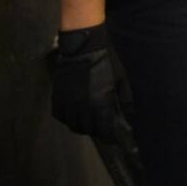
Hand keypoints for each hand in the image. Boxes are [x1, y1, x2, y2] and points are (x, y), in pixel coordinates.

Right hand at [51, 24, 119, 142]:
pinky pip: (60, 115)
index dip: (110, 137)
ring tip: (90, 123)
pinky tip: (75, 115)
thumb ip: (125, 100)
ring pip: (73, 125)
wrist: (83, 46)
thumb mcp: (121, 80)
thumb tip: (129, 115)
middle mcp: (82, 106)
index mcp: (100, 102)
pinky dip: (67, 119)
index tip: (114, 139)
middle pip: (88, 129)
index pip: (104, 129)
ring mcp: (68, 102)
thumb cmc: (106, 62)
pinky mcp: (57, 96)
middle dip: (97, 131)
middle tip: (103, 129)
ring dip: (82, 127)